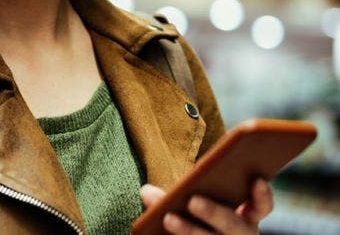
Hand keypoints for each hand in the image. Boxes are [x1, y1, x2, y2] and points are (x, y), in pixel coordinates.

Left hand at [140, 179, 273, 233]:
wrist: (203, 234)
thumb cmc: (198, 220)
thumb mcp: (195, 206)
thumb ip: (176, 195)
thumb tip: (146, 190)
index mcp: (243, 218)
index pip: (261, 207)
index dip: (262, 195)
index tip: (256, 180)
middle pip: (234, 227)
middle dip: (214, 212)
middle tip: (193, 200)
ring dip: (189, 230)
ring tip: (167, 218)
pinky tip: (159, 229)